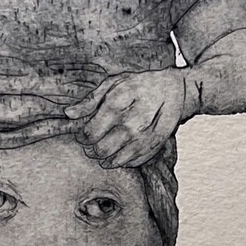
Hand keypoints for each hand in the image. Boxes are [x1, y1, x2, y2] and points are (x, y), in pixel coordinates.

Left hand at [64, 69, 192, 168]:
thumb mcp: (113, 83)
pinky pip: (133, 162)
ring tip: (103, 152)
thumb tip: (69, 114)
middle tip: (92, 145)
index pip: (92, 130)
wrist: (176, 89)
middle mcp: (134, 120)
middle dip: (93, 150)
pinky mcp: (156, 145)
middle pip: (103, 148)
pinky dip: (122, 161)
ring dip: (106, 159)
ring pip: (117, 159)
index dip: (83, 137)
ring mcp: (147, 135)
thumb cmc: (139, 85)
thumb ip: (90, 100)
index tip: (82, 135)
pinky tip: (119, 154)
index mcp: (120, 100)